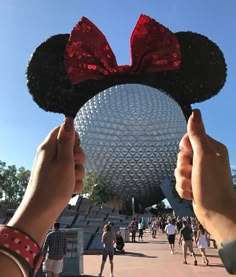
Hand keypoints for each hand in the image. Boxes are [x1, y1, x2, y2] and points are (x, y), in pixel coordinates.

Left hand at [8, 118, 84, 243]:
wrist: (41, 214)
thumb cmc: (53, 187)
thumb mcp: (64, 160)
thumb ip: (67, 139)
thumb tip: (68, 119)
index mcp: (49, 147)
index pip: (62, 130)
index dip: (74, 137)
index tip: (77, 148)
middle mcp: (49, 156)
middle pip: (70, 147)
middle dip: (78, 157)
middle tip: (76, 165)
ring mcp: (52, 168)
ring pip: (73, 163)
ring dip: (78, 172)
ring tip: (72, 181)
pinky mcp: (56, 180)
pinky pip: (70, 175)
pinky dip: (74, 181)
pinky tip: (71, 189)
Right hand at [175, 109, 235, 244]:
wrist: (217, 214)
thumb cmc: (212, 184)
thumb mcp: (203, 156)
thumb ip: (197, 134)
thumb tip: (195, 112)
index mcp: (210, 148)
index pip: (188, 138)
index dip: (185, 148)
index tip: (191, 156)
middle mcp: (205, 159)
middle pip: (181, 155)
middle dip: (183, 167)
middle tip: (193, 173)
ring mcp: (199, 173)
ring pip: (179, 170)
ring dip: (182, 180)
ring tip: (192, 187)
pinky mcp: (194, 185)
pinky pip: (180, 182)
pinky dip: (183, 189)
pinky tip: (192, 195)